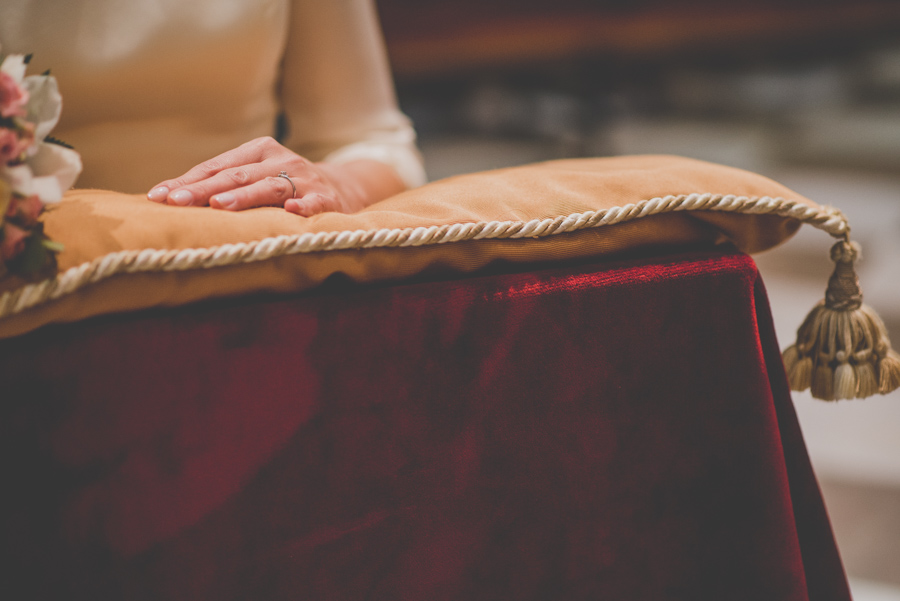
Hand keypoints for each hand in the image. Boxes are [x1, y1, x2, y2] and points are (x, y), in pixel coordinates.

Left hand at [146, 137, 403, 215]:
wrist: (342, 188)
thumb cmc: (285, 186)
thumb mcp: (256, 177)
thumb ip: (222, 185)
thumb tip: (168, 200)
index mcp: (258, 151)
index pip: (216, 167)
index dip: (187, 181)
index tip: (159, 197)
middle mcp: (280, 160)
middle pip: (236, 175)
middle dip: (204, 189)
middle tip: (177, 202)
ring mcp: (304, 178)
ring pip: (269, 187)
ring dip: (243, 197)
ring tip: (218, 206)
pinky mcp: (326, 198)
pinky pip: (312, 203)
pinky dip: (302, 207)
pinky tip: (290, 213)